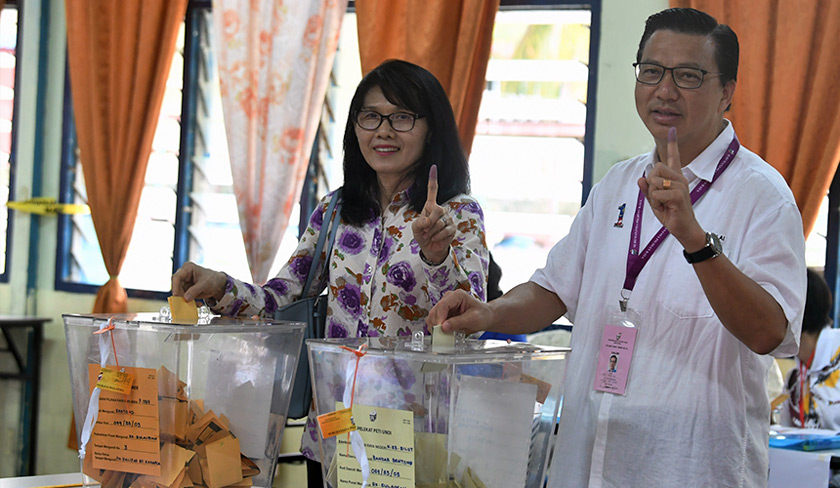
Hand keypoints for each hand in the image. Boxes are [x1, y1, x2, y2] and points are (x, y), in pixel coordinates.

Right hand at [171, 261, 226, 301]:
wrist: (218, 284)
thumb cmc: (212, 279)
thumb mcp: (205, 284)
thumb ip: (194, 291)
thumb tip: (185, 298)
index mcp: (188, 269)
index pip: (177, 277)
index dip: (175, 286)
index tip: (176, 295)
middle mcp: (184, 275)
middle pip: (177, 286)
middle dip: (181, 295)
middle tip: (186, 302)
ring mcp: (185, 283)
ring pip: (179, 293)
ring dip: (186, 300)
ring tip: (197, 303)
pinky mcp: (186, 290)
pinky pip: (184, 297)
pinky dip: (190, 302)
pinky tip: (198, 303)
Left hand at [411, 165, 455, 263]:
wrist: (430, 248)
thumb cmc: (422, 235)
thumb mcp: (415, 228)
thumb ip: (419, 223)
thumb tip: (428, 222)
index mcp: (431, 206)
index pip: (433, 190)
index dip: (433, 179)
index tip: (433, 166)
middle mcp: (441, 210)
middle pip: (436, 210)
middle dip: (428, 223)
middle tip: (425, 231)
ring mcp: (448, 218)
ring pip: (439, 223)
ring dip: (431, 232)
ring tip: (430, 235)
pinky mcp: (453, 228)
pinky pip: (444, 231)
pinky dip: (437, 237)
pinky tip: (436, 239)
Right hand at [427, 289, 491, 334]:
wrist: (485, 317)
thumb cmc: (482, 315)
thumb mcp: (473, 319)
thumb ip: (458, 322)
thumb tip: (444, 327)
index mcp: (457, 296)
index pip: (443, 305)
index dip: (439, 318)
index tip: (440, 328)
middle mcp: (449, 298)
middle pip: (435, 311)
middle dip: (436, 324)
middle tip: (441, 335)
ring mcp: (445, 306)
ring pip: (432, 316)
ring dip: (435, 327)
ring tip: (444, 335)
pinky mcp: (443, 313)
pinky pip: (435, 321)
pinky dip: (437, 328)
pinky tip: (445, 333)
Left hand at [637, 127, 702, 245]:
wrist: (683, 229)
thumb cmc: (671, 214)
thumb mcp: (655, 202)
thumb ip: (647, 191)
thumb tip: (640, 179)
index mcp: (675, 178)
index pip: (673, 158)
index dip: (672, 144)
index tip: (672, 130)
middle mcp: (679, 178)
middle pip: (656, 168)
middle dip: (650, 184)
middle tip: (658, 198)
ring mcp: (681, 185)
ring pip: (654, 182)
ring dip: (653, 195)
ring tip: (663, 204)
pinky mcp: (679, 194)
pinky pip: (658, 193)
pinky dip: (656, 202)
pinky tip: (666, 208)